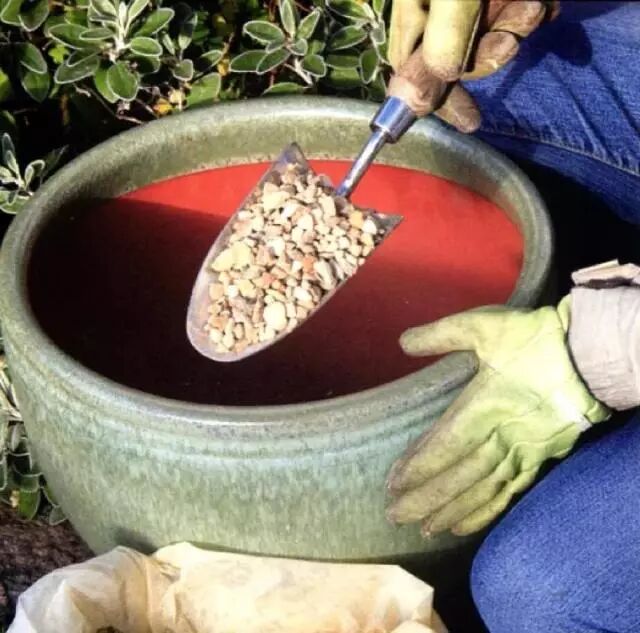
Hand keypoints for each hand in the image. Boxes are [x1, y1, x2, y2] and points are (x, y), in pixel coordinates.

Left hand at [386, 301, 608, 536]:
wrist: (588, 354)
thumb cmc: (533, 339)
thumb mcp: (483, 326)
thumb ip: (440, 335)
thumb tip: (403, 342)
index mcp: (486, 404)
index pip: (446, 444)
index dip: (419, 466)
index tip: (394, 483)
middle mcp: (504, 434)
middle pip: (461, 474)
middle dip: (427, 498)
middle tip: (396, 516)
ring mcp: (525, 450)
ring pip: (483, 488)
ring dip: (453, 510)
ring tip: (425, 528)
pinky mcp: (541, 457)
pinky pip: (510, 490)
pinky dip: (486, 511)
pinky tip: (464, 525)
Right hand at [388, 0, 559, 130]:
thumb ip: (441, 40)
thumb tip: (427, 94)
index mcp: (415, 16)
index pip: (414, 73)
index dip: (438, 101)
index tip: (470, 122)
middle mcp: (437, 13)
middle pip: (457, 58)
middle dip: (490, 56)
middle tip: (511, 42)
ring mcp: (468, 5)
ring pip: (490, 35)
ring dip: (517, 29)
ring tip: (533, 8)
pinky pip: (512, 13)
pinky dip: (531, 14)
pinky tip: (545, 7)